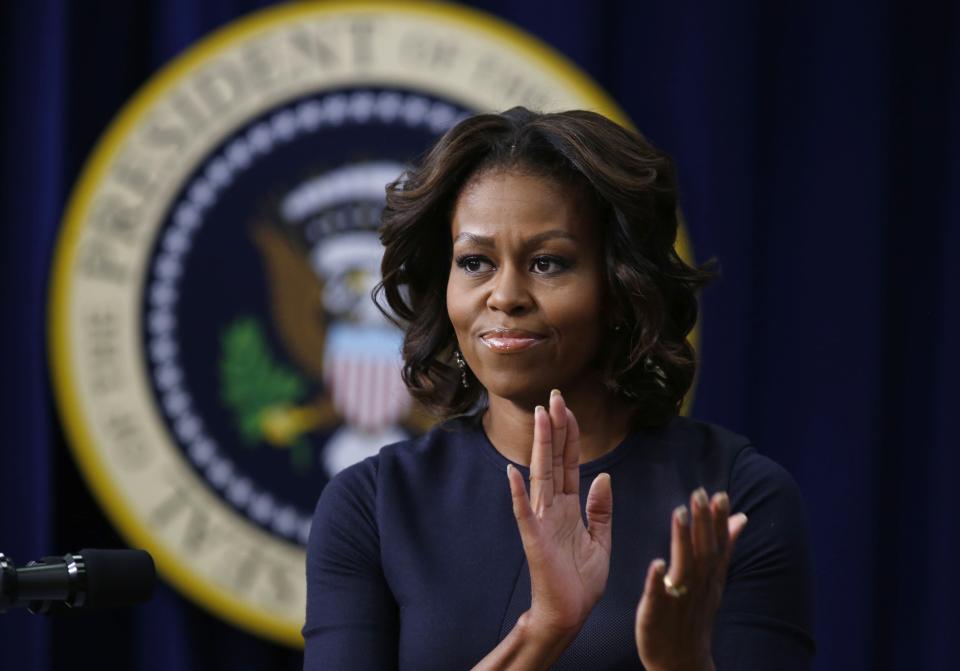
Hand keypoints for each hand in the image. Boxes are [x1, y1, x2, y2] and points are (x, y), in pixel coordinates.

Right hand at [507, 390, 612, 637]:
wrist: (570, 615)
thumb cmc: (581, 582)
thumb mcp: (601, 540)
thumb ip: (600, 509)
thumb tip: (604, 476)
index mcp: (569, 506)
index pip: (569, 462)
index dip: (569, 435)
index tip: (567, 407)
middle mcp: (553, 507)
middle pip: (554, 460)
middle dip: (555, 428)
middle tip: (554, 397)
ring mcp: (541, 521)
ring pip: (541, 475)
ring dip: (540, 446)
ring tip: (540, 417)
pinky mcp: (535, 540)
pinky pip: (525, 513)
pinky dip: (518, 493)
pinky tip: (513, 472)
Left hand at [634, 488, 747, 670]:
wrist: (681, 661)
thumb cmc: (694, 613)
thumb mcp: (714, 580)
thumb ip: (725, 547)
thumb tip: (741, 517)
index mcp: (710, 577)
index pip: (718, 545)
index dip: (719, 520)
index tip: (720, 494)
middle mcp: (699, 586)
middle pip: (704, 551)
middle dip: (703, 523)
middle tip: (699, 493)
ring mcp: (679, 600)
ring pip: (683, 567)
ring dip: (682, 540)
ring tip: (679, 513)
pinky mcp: (657, 613)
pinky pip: (658, 595)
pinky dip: (658, 580)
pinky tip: (656, 563)